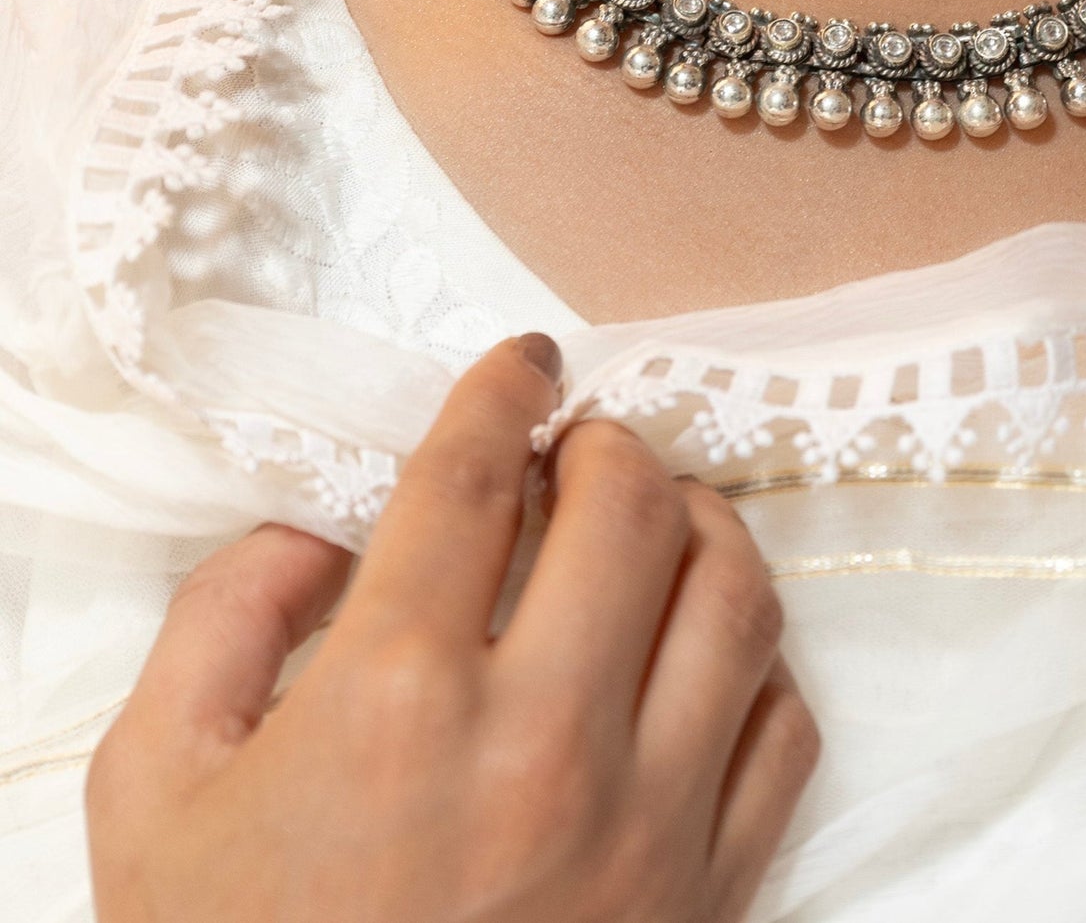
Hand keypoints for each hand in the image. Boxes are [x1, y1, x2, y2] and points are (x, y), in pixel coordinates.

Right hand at [88, 334, 817, 922]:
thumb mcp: (155, 794)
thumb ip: (220, 624)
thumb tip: (320, 532)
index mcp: (397, 701)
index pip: (472, 477)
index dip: (501, 391)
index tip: (524, 362)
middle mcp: (543, 743)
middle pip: (631, 509)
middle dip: (609, 447)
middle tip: (581, 451)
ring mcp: (646, 820)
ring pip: (736, 598)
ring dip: (703, 526)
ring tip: (659, 519)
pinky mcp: (712, 891)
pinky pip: (783, 728)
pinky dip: (756, 664)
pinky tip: (701, 654)